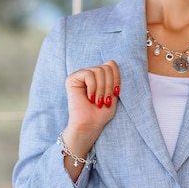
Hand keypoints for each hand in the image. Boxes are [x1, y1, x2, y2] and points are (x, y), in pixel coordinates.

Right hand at [61, 60, 120, 179]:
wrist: (90, 125)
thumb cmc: (101, 113)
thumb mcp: (113, 94)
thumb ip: (114, 78)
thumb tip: (112, 62)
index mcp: (100, 76)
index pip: (111, 64)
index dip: (116, 78)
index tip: (116, 93)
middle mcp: (90, 73)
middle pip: (106, 67)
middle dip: (109, 86)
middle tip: (105, 101)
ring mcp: (81, 75)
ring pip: (99, 71)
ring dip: (102, 89)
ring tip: (98, 102)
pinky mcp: (72, 78)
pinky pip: (89, 74)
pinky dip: (93, 88)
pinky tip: (90, 98)